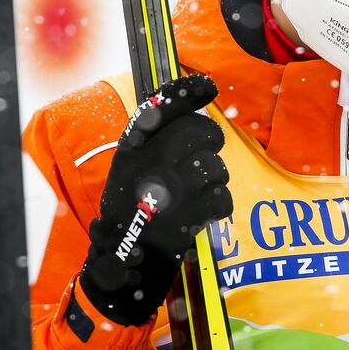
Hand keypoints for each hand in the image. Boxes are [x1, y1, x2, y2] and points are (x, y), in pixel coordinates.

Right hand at [79, 74, 232, 325]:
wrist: (125, 264)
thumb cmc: (133, 210)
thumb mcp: (130, 170)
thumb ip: (156, 140)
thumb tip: (197, 108)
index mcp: (131, 149)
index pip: (162, 105)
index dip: (189, 90)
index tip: (209, 86)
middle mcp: (149, 163)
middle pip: (201, 131)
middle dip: (212, 141)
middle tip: (207, 153)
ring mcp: (170, 189)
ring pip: (216, 166)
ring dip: (216, 180)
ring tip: (198, 192)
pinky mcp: (188, 217)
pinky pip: (223, 197)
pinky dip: (220, 206)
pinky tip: (204, 212)